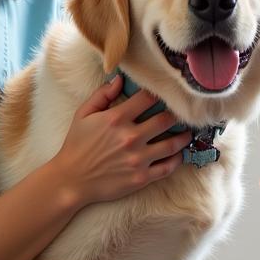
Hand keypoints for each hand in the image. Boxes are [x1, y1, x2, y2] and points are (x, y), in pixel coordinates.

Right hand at [50, 79, 191, 207]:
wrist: (71, 180)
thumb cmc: (77, 145)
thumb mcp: (83, 115)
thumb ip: (102, 95)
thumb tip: (120, 79)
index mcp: (116, 119)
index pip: (148, 99)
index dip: (159, 93)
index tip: (167, 93)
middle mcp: (130, 137)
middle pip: (166, 120)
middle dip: (177, 114)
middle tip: (183, 112)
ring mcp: (138, 159)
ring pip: (172, 144)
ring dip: (183, 137)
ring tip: (188, 132)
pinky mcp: (141, 178)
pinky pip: (167, 167)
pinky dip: (177, 159)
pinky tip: (179, 154)